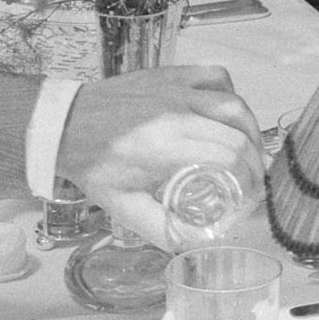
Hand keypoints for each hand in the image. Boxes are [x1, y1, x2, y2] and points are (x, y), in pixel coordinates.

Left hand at [55, 67, 262, 239]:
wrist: (64, 125)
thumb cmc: (94, 166)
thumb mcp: (124, 208)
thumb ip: (163, 230)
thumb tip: (199, 245)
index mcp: (165, 147)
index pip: (228, 158)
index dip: (249, 179)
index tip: (251, 197)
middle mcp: (176, 113)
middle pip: (237, 134)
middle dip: (255, 162)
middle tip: (254, 181)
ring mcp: (174, 88)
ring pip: (233, 103)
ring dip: (250, 129)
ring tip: (249, 150)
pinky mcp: (170, 74)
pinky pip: (215, 76)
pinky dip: (230, 94)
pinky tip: (226, 115)